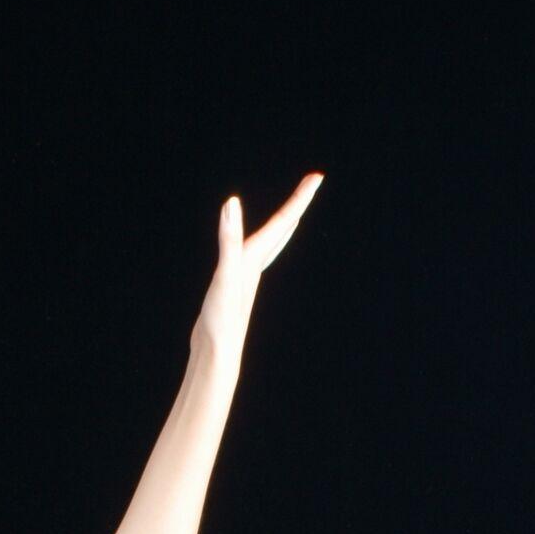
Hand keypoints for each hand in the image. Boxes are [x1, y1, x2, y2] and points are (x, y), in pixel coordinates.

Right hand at [195, 173, 323, 354]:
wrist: (216, 357)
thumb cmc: (222, 320)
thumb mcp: (225, 275)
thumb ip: (229, 239)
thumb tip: (231, 202)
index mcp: (255, 259)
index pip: (283, 222)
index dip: (299, 198)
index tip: (318, 176)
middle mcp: (255, 267)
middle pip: (282, 231)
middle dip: (296, 206)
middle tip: (311, 184)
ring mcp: (245, 279)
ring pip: (270, 247)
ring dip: (281, 227)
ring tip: (291, 214)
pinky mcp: (233, 290)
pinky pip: (251, 259)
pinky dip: (256, 247)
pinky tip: (251, 252)